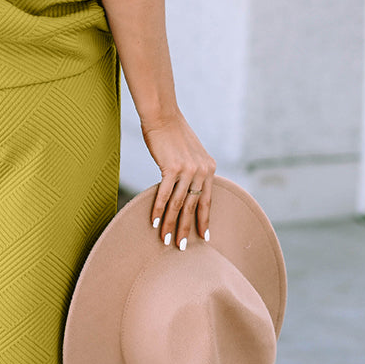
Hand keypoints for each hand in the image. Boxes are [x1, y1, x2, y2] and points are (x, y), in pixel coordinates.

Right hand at [140, 109, 215, 249]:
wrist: (162, 116)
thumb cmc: (173, 134)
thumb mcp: (191, 153)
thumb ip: (193, 171)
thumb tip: (187, 189)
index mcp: (209, 168)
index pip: (208, 200)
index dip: (205, 220)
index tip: (204, 237)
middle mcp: (202, 170)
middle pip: (193, 206)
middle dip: (187, 229)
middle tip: (182, 247)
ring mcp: (187, 169)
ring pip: (179, 204)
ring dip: (171, 224)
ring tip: (165, 240)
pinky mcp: (171, 167)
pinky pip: (164, 194)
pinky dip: (159, 210)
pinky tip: (154, 222)